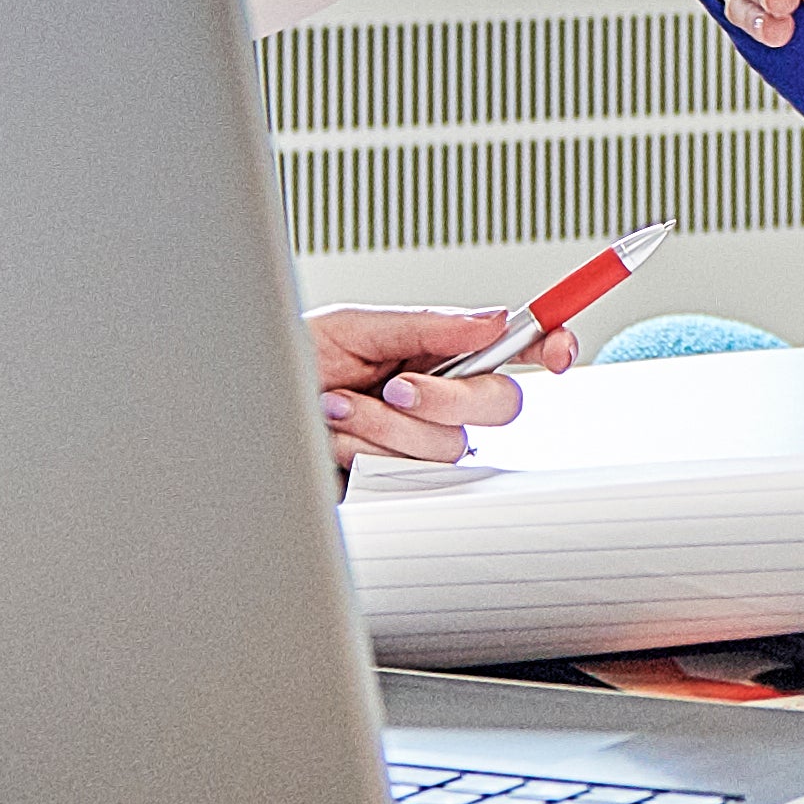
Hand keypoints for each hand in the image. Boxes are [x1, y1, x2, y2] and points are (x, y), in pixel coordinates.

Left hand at [311, 297, 573, 467]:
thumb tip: (494, 320)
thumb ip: (427, 325)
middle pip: (500, 404)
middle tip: (396, 387)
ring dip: (383, 424)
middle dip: (448, 397)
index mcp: (436, 353)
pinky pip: (410, 474)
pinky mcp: (398, 484)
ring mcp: (420, 445)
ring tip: (338, 407)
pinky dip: (364, 450)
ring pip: (450, 445)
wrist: (245, 414)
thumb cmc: (293, 364)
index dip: (549, 345)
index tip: (558, 349)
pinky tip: (336, 439)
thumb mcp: (355, 327)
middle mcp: (438, 402)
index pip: (513, 347)